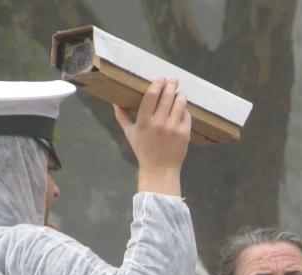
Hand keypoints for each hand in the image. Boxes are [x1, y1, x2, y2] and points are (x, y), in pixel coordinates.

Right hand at [113, 77, 190, 195]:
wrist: (160, 169)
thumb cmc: (143, 151)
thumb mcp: (130, 134)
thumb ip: (122, 117)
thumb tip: (114, 102)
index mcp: (144, 121)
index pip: (151, 95)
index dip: (157, 83)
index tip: (160, 79)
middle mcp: (159, 123)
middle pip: (168, 96)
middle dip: (171, 85)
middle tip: (173, 80)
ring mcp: (173, 128)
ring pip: (180, 103)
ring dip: (180, 95)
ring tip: (179, 93)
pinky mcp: (184, 134)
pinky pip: (187, 115)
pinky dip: (185, 111)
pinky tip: (182, 109)